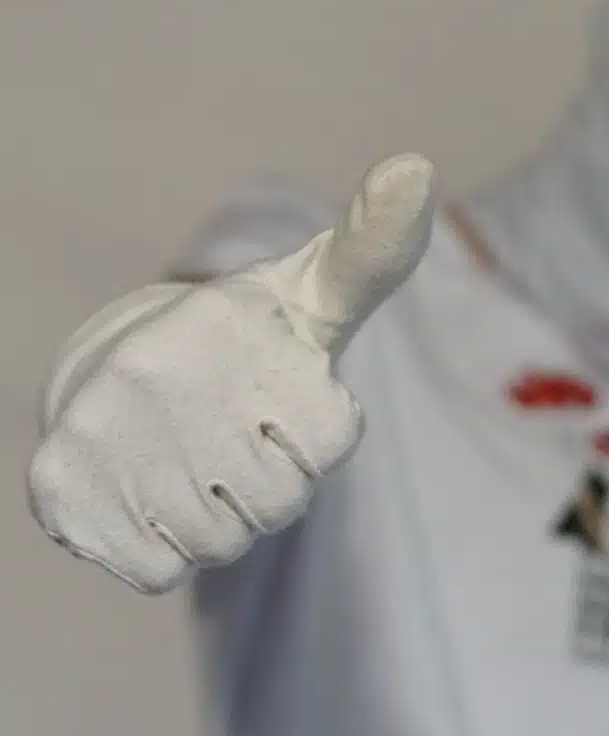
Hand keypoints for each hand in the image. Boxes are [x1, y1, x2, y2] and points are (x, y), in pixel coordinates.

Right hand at [28, 153, 435, 593]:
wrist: (119, 363)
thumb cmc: (249, 336)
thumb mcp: (317, 292)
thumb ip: (374, 251)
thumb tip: (418, 165)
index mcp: (232, 323)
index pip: (332, 439)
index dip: (319, 433)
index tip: (282, 391)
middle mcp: (161, 372)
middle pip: (281, 502)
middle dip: (273, 482)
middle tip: (237, 432)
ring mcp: (105, 431)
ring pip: (224, 542)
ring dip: (224, 516)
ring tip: (196, 457)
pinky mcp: (64, 490)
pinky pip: (165, 570)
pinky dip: (170, 548)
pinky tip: (154, 492)